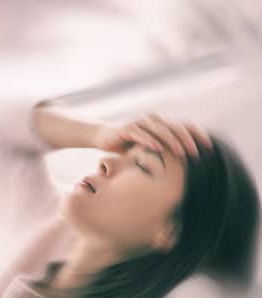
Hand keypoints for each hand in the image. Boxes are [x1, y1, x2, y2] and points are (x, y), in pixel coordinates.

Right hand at [94, 114, 211, 158]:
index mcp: (161, 123)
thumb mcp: (148, 147)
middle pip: (175, 127)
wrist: (104, 137)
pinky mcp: (127, 128)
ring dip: (173, 142)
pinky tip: (158, 149)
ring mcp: (141, 123)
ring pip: (161, 130)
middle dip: (188, 140)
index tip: (209, 147)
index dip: (197, 134)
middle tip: (197, 153)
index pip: (184, 126)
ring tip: (182, 153)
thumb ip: (163, 150)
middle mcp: (153, 120)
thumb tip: (184, 163)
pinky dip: (151, 141)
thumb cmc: (128, 144)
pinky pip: (141, 134)